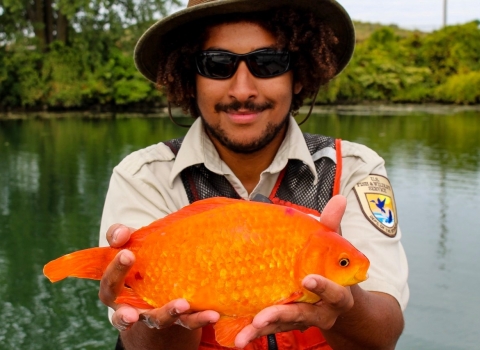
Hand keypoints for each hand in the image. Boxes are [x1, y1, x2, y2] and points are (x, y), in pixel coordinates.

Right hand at [98, 224, 219, 331]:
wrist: (163, 282)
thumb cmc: (141, 260)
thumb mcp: (129, 245)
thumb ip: (119, 235)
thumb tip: (121, 235)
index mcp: (117, 292)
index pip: (109, 286)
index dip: (115, 271)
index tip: (127, 254)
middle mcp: (133, 309)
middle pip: (125, 315)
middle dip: (126, 315)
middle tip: (132, 313)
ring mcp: (157, 316)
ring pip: (159, 321)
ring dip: (170, 314)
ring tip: (183, 305)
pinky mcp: (180, 319)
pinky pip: (189, 321)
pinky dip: (200, 318)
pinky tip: (212, 314)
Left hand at [234, 195, 351, 347]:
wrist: (333, 300)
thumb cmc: (330, 268)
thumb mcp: (332, 247)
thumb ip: (333, 226)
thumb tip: (340, 198)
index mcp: (338, 295)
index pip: (335, 293)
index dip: (323, 288)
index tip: (307, 280)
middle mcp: (322, 312)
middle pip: (305, 316)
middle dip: (284, 315)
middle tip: (264, 316)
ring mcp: (302, 320)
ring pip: (284, 325)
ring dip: (265, 328)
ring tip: (248, 330)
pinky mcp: (285, 323)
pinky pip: (270, 329)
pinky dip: (254, 332)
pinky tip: (239, 335)